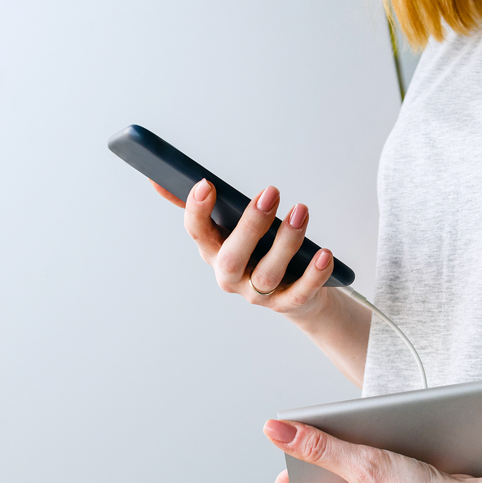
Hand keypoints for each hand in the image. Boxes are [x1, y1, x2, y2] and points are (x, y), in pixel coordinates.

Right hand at [153, 178, 334, 318]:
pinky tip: (324, 254)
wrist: (294, 295)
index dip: (197, 211)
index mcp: (213, 252)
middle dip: (250, 225)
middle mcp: (231, 276)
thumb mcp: (229, 230)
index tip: (206, 185)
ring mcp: (259, 294)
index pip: (197, 233)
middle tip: (271, 192)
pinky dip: (313, 274)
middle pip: (233, 257)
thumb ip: (201, 207)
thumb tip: (157, 178)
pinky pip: (300, 292)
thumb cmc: (258, 254)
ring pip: (268, 273)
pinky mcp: (288, 304)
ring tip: (301, 211)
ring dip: (286, 242)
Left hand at [261, 419, 481, 482]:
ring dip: (343, 474)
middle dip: (317, 473)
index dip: (281, 482)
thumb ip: (316, 446)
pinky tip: (382, 466)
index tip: (300, 459)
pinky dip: (364, 481)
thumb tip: (276, 431)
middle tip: (336, 453)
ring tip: (362, 456)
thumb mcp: (363, 464)